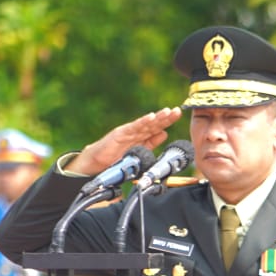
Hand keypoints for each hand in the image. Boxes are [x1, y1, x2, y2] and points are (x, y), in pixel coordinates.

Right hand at [65, 107, 184, 177]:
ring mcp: (128, 132)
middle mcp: (136, 132)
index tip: (178, 114)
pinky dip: (142, 122)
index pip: (157, 127)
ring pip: (145, 124)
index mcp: (141, 136)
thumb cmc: (116, 159)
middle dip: (165, 117)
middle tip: (177, 111)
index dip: (167, 121)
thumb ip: (151, 143)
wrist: (96, 164)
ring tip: (167, 112)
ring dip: (157, 118)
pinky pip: (133, 128)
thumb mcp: (138, 152)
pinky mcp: (120, 134)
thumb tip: (165, 134)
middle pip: (153, 123)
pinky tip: (151, 117)